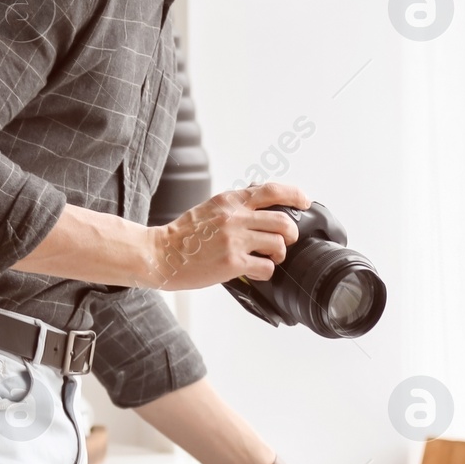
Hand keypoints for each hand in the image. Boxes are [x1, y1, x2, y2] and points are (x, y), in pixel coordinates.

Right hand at [145, 183, 310, 290]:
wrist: (159, 254)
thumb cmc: (182, 235)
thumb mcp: (209, 208)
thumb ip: (235, 206)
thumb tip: (261, 209)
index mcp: (230, 200)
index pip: (271, 191)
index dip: (295, 195)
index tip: (304, 201)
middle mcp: (235, 217)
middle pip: (284, 221)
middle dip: (291, 234)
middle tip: (285, 241)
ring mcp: (235, 240)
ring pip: (279, 245)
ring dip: (278, 255)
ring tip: (267, 259)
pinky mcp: (232, 263)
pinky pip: (266, 267)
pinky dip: (265, 272)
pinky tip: (254, 272)